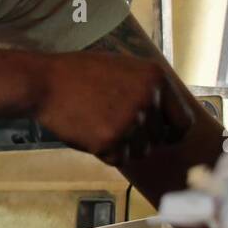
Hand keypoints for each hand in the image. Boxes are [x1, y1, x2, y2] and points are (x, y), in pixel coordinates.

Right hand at [35, 52, 194, 163]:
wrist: (44, 83)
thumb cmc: (79, 74)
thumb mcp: (123, 68)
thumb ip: (148, 89)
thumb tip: (169, 117)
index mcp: (155, 78)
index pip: (183, 121)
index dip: (171, 132)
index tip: (162, 136)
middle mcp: (149, 100)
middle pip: (159, 140)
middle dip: (140, 138)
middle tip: (113, 124)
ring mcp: (130, 122)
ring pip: (140, 152)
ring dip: (123, 146)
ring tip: (98, 125)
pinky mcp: (110, 141)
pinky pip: (118, 159)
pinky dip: (105, 152)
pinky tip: (89, 132)